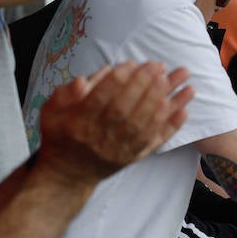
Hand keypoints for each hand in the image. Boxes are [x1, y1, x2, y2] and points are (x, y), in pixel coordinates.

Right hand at [36, 61, 192, 184]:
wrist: (68, 174)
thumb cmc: (60, 135)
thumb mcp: (51, 112)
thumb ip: (64, 94)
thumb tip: (83, 80)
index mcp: (79, 122)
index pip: (101, 98)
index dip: (117, 80)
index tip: (131, 63)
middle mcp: (101, 137)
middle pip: (126, 109)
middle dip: (145, 85)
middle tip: (159, 65)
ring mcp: (120, 149)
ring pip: (145, 124)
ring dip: (166, 100)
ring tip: (181, 79)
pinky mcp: (133, 157)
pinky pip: (154, 142)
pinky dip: (171, 127)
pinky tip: (185, 110)